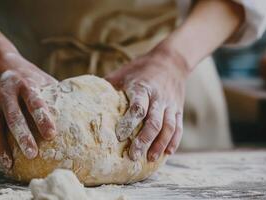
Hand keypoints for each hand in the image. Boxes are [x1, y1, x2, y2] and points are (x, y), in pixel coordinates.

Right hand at [0, 37, 56, 168]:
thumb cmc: (25, 74)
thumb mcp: (40, 77)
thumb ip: (56, 93)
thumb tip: (81, 111)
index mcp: (24, 83)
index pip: (34, 102)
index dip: (42, 118)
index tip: (51, 135)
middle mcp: (5, 92)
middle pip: (12, 116)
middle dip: (22, 136)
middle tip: (32, 154)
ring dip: (1, 146)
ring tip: (9, 164)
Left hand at [106, 46, 188, 161]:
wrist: (171, 60)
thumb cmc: (141, 68)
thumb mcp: (124, 73)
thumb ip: (109, 86)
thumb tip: (87, 99)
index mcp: (143, 88)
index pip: (138, 107)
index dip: (129, 123)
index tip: (120, 136)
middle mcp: (158, 97)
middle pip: (154, 122)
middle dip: (144, 140)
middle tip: (133, 155)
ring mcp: (171, 104)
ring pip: (168, 127)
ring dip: (159, 144)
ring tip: (150, 159)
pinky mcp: (178, 109)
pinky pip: (178, 127)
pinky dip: (174, 141)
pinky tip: (167, 153)